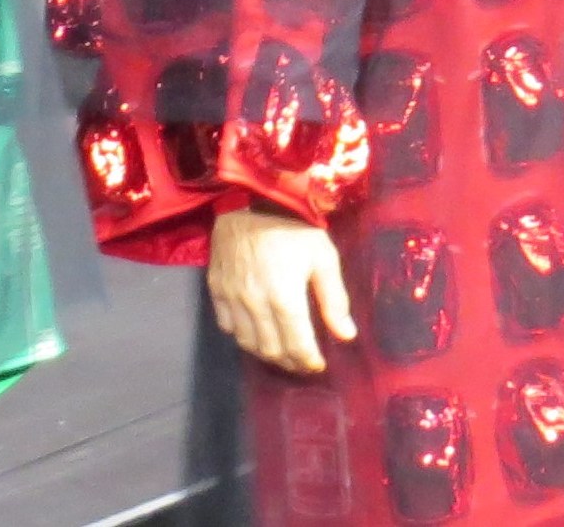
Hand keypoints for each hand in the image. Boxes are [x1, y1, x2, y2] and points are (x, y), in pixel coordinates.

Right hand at [208, 205, 356, 374]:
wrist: (249, 199)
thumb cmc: (292, 226)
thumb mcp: (322, 255)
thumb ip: (334, 298)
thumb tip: (347, 336)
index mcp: (284, 298)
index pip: (297, 346)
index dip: (309, 361)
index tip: (318, 364)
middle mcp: (255, 306)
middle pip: (272, 350)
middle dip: (290, 361)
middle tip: (302, 360)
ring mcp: (232, 300)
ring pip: (248, 344)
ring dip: (267, 352)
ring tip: (282, 350)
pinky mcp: (217, 291)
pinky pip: (227, 327)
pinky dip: (243, 336)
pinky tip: (255, 330)